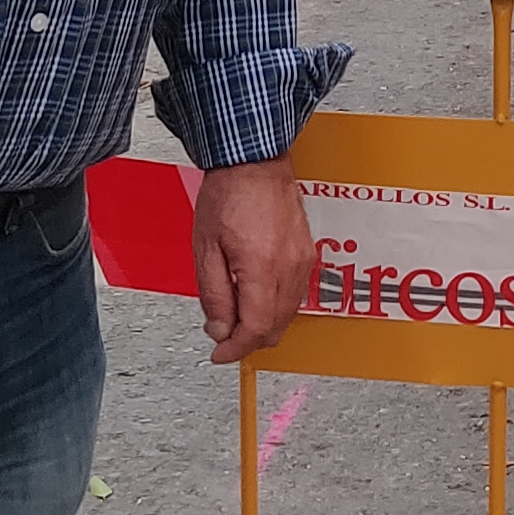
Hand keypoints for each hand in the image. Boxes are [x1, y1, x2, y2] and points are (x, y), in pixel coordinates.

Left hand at [195, 158, 313, 363]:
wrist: (255, 160)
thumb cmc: (229, 194)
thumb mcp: (206, 248)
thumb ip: (213, 294)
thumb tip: (220, 329)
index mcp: (263, 268)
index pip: (256, 329)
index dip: (236, 349)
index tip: (220, 354)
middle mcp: (290, 268)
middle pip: (276, 327)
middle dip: (249, 340)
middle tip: (223, 335)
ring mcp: (303, 261)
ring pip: (289, 314)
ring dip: (263, 324)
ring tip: (235, 314)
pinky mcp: (308, 253)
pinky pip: (296, 294)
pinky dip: (276, 306)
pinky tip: (255, 296)